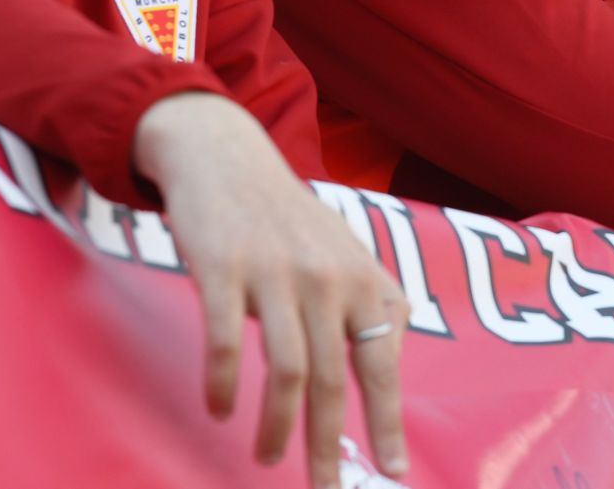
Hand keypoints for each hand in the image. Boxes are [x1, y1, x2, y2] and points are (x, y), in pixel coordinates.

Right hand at [134, 94, 407, 488]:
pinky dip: (225, 385)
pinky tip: (221, 409)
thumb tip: (392, 370)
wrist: (226, 157)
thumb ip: (371, 305)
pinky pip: (227, 342)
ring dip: (277, 426)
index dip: (387, 421)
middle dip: (329, 445)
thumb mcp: (345, 252)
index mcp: (362, 279)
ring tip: (267, 457)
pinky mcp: (224, 269)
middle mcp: (328, 278)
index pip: (384, 362)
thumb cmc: (289, 218)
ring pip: (286, 371)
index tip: (391, 473)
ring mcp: (276, 273)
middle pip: (334, 380)